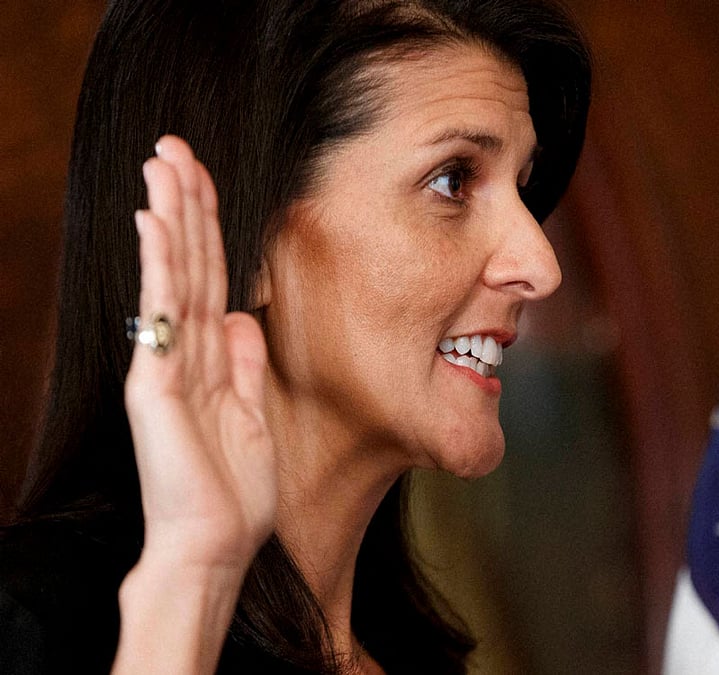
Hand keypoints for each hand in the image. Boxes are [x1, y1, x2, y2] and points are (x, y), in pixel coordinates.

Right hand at [115, 136, 276, 672]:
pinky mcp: (154, 382)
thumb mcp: (253, 415)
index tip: (202, 179)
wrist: (213, 546)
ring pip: (172, 273)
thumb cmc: (233, 492)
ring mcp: (165, 363)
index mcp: (209, 358)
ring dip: (170, 213)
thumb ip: (246, 364)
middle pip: (187, 263)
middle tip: (173, 145)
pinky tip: (155, 218)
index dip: (208, 228)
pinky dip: (157, 263)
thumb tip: (243, 318)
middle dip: (184, 202)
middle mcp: (183, 351)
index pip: (209, 277)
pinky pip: (161, 311)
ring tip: (162, 159)